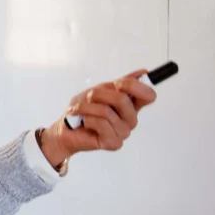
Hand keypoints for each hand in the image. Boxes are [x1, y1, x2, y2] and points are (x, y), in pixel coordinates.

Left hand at [39, 69, 157, 165]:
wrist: (65, 128)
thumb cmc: (82, 110)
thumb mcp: (100, 90)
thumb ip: (122, 83)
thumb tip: (143, 72)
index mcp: (131, 105)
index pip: (148, 95)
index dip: (135, 86)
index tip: (119, 84)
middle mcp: (130, 119)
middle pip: (123, 100)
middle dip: (100, 94)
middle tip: (89, 97)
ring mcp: (123, 132)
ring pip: (107, 111)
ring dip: (87, 107)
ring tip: (81, 110)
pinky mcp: (114, 142)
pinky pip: (100, 123)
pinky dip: (87, 118)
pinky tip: (84, 122)